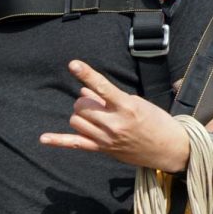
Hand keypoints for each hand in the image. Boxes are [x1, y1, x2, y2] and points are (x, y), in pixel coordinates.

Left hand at [39, 60, 189, 171]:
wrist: (169, 149)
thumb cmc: (154, 120)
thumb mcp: (136, 102)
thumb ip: (108, 96)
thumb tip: (83, 90)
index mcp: (126, 107)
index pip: (102, 87)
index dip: (86, 74)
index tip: (73, 64)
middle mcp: (115, 123)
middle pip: (81, 106)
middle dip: (84, 101)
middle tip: (96, 104)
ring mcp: (107, 139)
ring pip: (76, 121)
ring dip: (80, 115)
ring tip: (94, 116)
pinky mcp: (103, 150)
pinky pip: (75, 144)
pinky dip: (58, 140)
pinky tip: (43, 138)